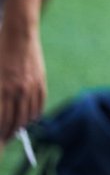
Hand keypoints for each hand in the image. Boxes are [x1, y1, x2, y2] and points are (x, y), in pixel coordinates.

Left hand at [0, 19, 44, 137]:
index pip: (0, 120)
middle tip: (4, 141)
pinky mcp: (40, 81)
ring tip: (15, 132)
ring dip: (20, 127)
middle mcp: (16, 90)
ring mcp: (30, 86)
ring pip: (27, 116)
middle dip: (7, 135)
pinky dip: (34, 115)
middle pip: (13, 121)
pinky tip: (29, 119)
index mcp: (0, 88)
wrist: (18, 33)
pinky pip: (39, 104)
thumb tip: (0, 114)